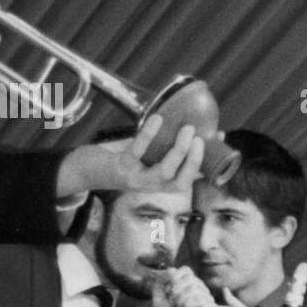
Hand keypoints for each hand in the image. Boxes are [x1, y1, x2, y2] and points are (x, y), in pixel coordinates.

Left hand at [55, 115, 204, 198]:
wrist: (87, 170)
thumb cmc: (122, 160)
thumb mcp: (146, 156)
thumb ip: (164, 145)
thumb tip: (190, 121)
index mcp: (160, 184)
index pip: (188, 181)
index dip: (205, 162)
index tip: (219, 140)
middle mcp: (150, 186)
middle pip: (180, 181)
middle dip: (194, 160)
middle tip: (200, 137)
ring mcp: (136, 179)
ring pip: (163, 170)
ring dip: (178, 150)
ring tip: (187, 128)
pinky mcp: (121, 167)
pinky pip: (138, 151)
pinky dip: (148, 134)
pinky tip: (157, 119)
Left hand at [152, 267, 209, 306]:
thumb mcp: (158, 296)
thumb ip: (160, 280)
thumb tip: (172, 269)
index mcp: (189, 283)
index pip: (186, 270)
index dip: (174, 279)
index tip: (168, 292)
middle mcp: (200, 288)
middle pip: (189, 279)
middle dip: (175, 293)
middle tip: (174, 304)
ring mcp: (206, 298)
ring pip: (193, 290)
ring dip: (180, 302)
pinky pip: (198, 300)